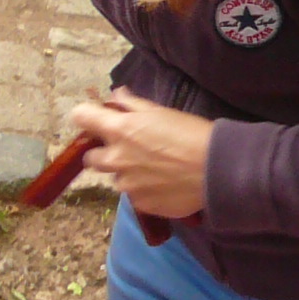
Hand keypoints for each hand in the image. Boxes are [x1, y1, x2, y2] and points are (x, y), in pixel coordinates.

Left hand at [70, 92, 214, 219]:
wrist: (217, 169)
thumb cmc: (191, 134)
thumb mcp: (161, 112)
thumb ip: (132, 104)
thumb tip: (116, 95)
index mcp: (119, 130)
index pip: (81, 117)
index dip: (86, 118)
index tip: (94, 121)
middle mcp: (116, 159)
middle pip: (90, 158)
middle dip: (103, 153)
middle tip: (127, 151)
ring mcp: (126, 185)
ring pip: (116, 178)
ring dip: (127, 173)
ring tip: (155, 170)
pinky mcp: (140, 204)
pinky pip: (134, 196)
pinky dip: (144, 190)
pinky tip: (164, 184)